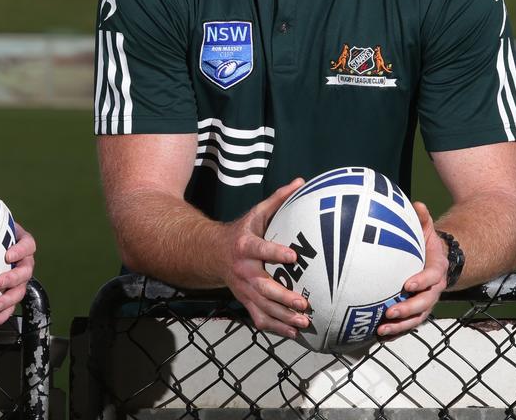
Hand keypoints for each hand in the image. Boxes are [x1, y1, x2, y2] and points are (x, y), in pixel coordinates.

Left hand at [0, 177, 36, 327]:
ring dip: (8, 301)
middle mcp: (22, 263)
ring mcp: (17, 281)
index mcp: (20, 242)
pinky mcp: (8, 297)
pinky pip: (9, 308)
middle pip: (27, 272)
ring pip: (20, 292)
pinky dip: (1, 316)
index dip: (21, 250)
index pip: (28, 244)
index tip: (8, 254)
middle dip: (14, 279)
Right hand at [221, 178, 310, 337]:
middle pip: (261, 286)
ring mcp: (243, 289)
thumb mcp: (256, 214)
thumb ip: (278, 199)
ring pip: (262, 306)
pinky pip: (259, 318)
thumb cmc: (241, 232)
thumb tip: (301, 181)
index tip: (293, 256)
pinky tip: (295, 333)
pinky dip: (276, 328)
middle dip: (282, 296)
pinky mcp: (245, 301)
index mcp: (245, 246)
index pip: (260, 249)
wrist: (212, 254)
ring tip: (303, 322)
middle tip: (303, 302)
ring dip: (283, 316)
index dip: (274, 252)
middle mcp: (243, 270)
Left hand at [377, 201, 446, 337]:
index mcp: (436, 271)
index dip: (421, 282)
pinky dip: (396, 331)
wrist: (439, 263)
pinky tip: (378, 335)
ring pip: (416, 319)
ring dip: (400, 326)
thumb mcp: (427, 231)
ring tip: (382, 329)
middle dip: (408, 310)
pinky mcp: (416, 311)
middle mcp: (433, 290)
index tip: (407, 285)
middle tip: (390, 312)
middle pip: (424, 304)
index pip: (431, 278)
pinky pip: (408, 324)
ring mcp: (425, 303)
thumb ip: (423, 220)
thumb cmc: (426, 245)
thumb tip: (418, 204)